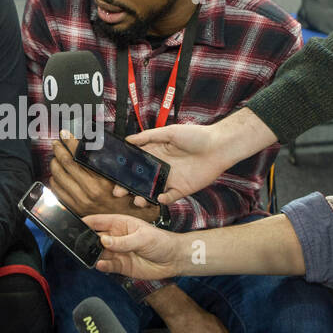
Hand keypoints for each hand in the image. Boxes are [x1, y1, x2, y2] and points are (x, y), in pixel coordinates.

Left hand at [51, 130, 159, 221]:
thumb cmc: (129, 198)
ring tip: (56, 157)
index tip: (65, 135)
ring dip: (54, 163)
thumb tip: (93, 144)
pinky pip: (57, 191)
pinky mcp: (75, 209)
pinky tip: (57, 174)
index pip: (79, 156)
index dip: (69, 142)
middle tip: (57, 143)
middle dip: (58, 150)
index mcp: (102, 181)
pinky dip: (54, 180)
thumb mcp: (124, 178)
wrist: (128, 223)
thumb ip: (110, 162)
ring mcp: (80, 201)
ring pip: (58, 177)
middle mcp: (89, 191)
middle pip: (65, 164)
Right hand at [85, 213, 183, 280]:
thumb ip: (123, 241)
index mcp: (120, 224)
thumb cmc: (161, 242)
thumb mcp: (143, 238)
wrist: (173, 260)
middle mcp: (116, 237)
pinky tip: (100, 264)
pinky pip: (107, 265)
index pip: (99, 221)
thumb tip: (103, 240)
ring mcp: (117, 252)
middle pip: (95, 237)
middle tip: (76, 243)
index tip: (73, 224)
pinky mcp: (121, 266)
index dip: (86, 222)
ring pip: (99, 252)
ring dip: (92, 254)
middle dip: (85, 240)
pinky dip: (102, 265)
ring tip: (87, 255)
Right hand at [120, 109, 273, 205]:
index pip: (136, 164)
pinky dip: (163, 200)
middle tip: (118, 192)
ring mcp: (171, 180)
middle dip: (128, 187)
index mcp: (156, 154)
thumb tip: (128, 139)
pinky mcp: (182, 189)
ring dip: (142, 196)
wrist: (219, 146)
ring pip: (151, 191)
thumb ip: (149, 137)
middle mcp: (161, 168)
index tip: (113, 174)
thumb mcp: (170, 132)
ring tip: (136, 199)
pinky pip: (169, 198)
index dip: (124, 170)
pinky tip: (158, 198)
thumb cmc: (196, 136)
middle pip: (140, 180)